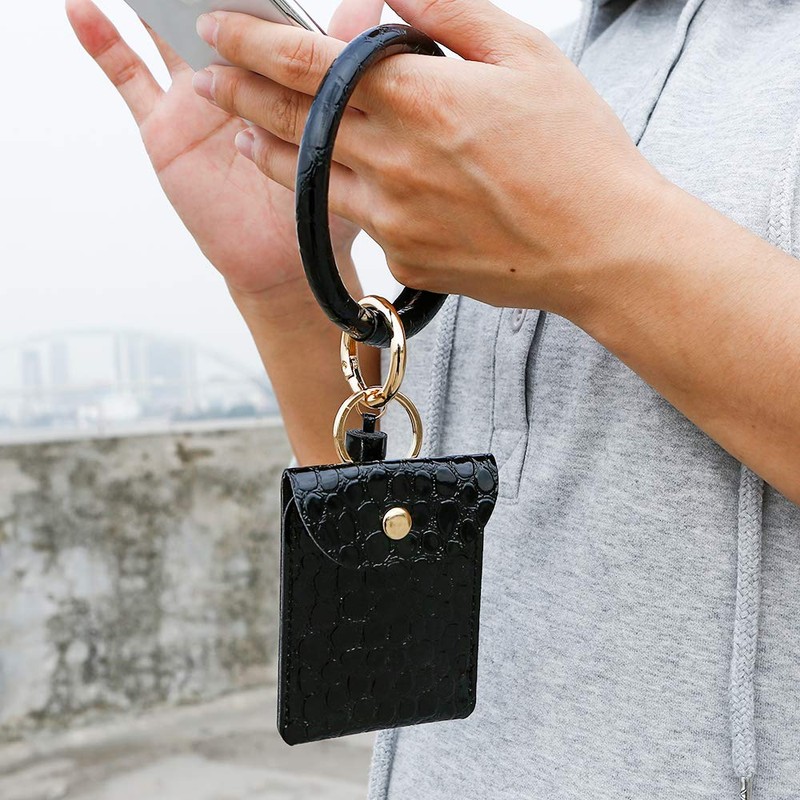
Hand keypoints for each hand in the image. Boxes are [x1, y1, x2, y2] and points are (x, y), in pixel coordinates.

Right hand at [66, 0, 382, 298]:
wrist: (281, 261)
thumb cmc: (316, 204)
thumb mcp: (338, 135)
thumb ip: (344, 68)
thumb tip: (368, 5)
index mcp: (278, 77)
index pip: (264, 17)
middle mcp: (236, 80)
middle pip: (212, 17)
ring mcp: (195, 100)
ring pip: (163, 34)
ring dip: (149, 1)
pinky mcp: (163, 127)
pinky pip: (128, 79)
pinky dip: (103, 44)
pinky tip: (81, 10)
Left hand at [189, 0, 664, 316]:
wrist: (600, 248)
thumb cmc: (575, 150)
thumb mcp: (524, 54)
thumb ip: (446, 13)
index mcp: (419, 100)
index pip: (307, 62)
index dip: (251, 41)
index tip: (218, 27)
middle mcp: (392, 162)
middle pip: (290, 121)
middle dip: (238, 94)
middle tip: (207, 80)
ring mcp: (392, 219)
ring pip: (306, 178)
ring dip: (267, 149)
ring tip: (243, 131)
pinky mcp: (403, 259)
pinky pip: (357, 221)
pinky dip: (338, 195)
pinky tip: (335, 181)